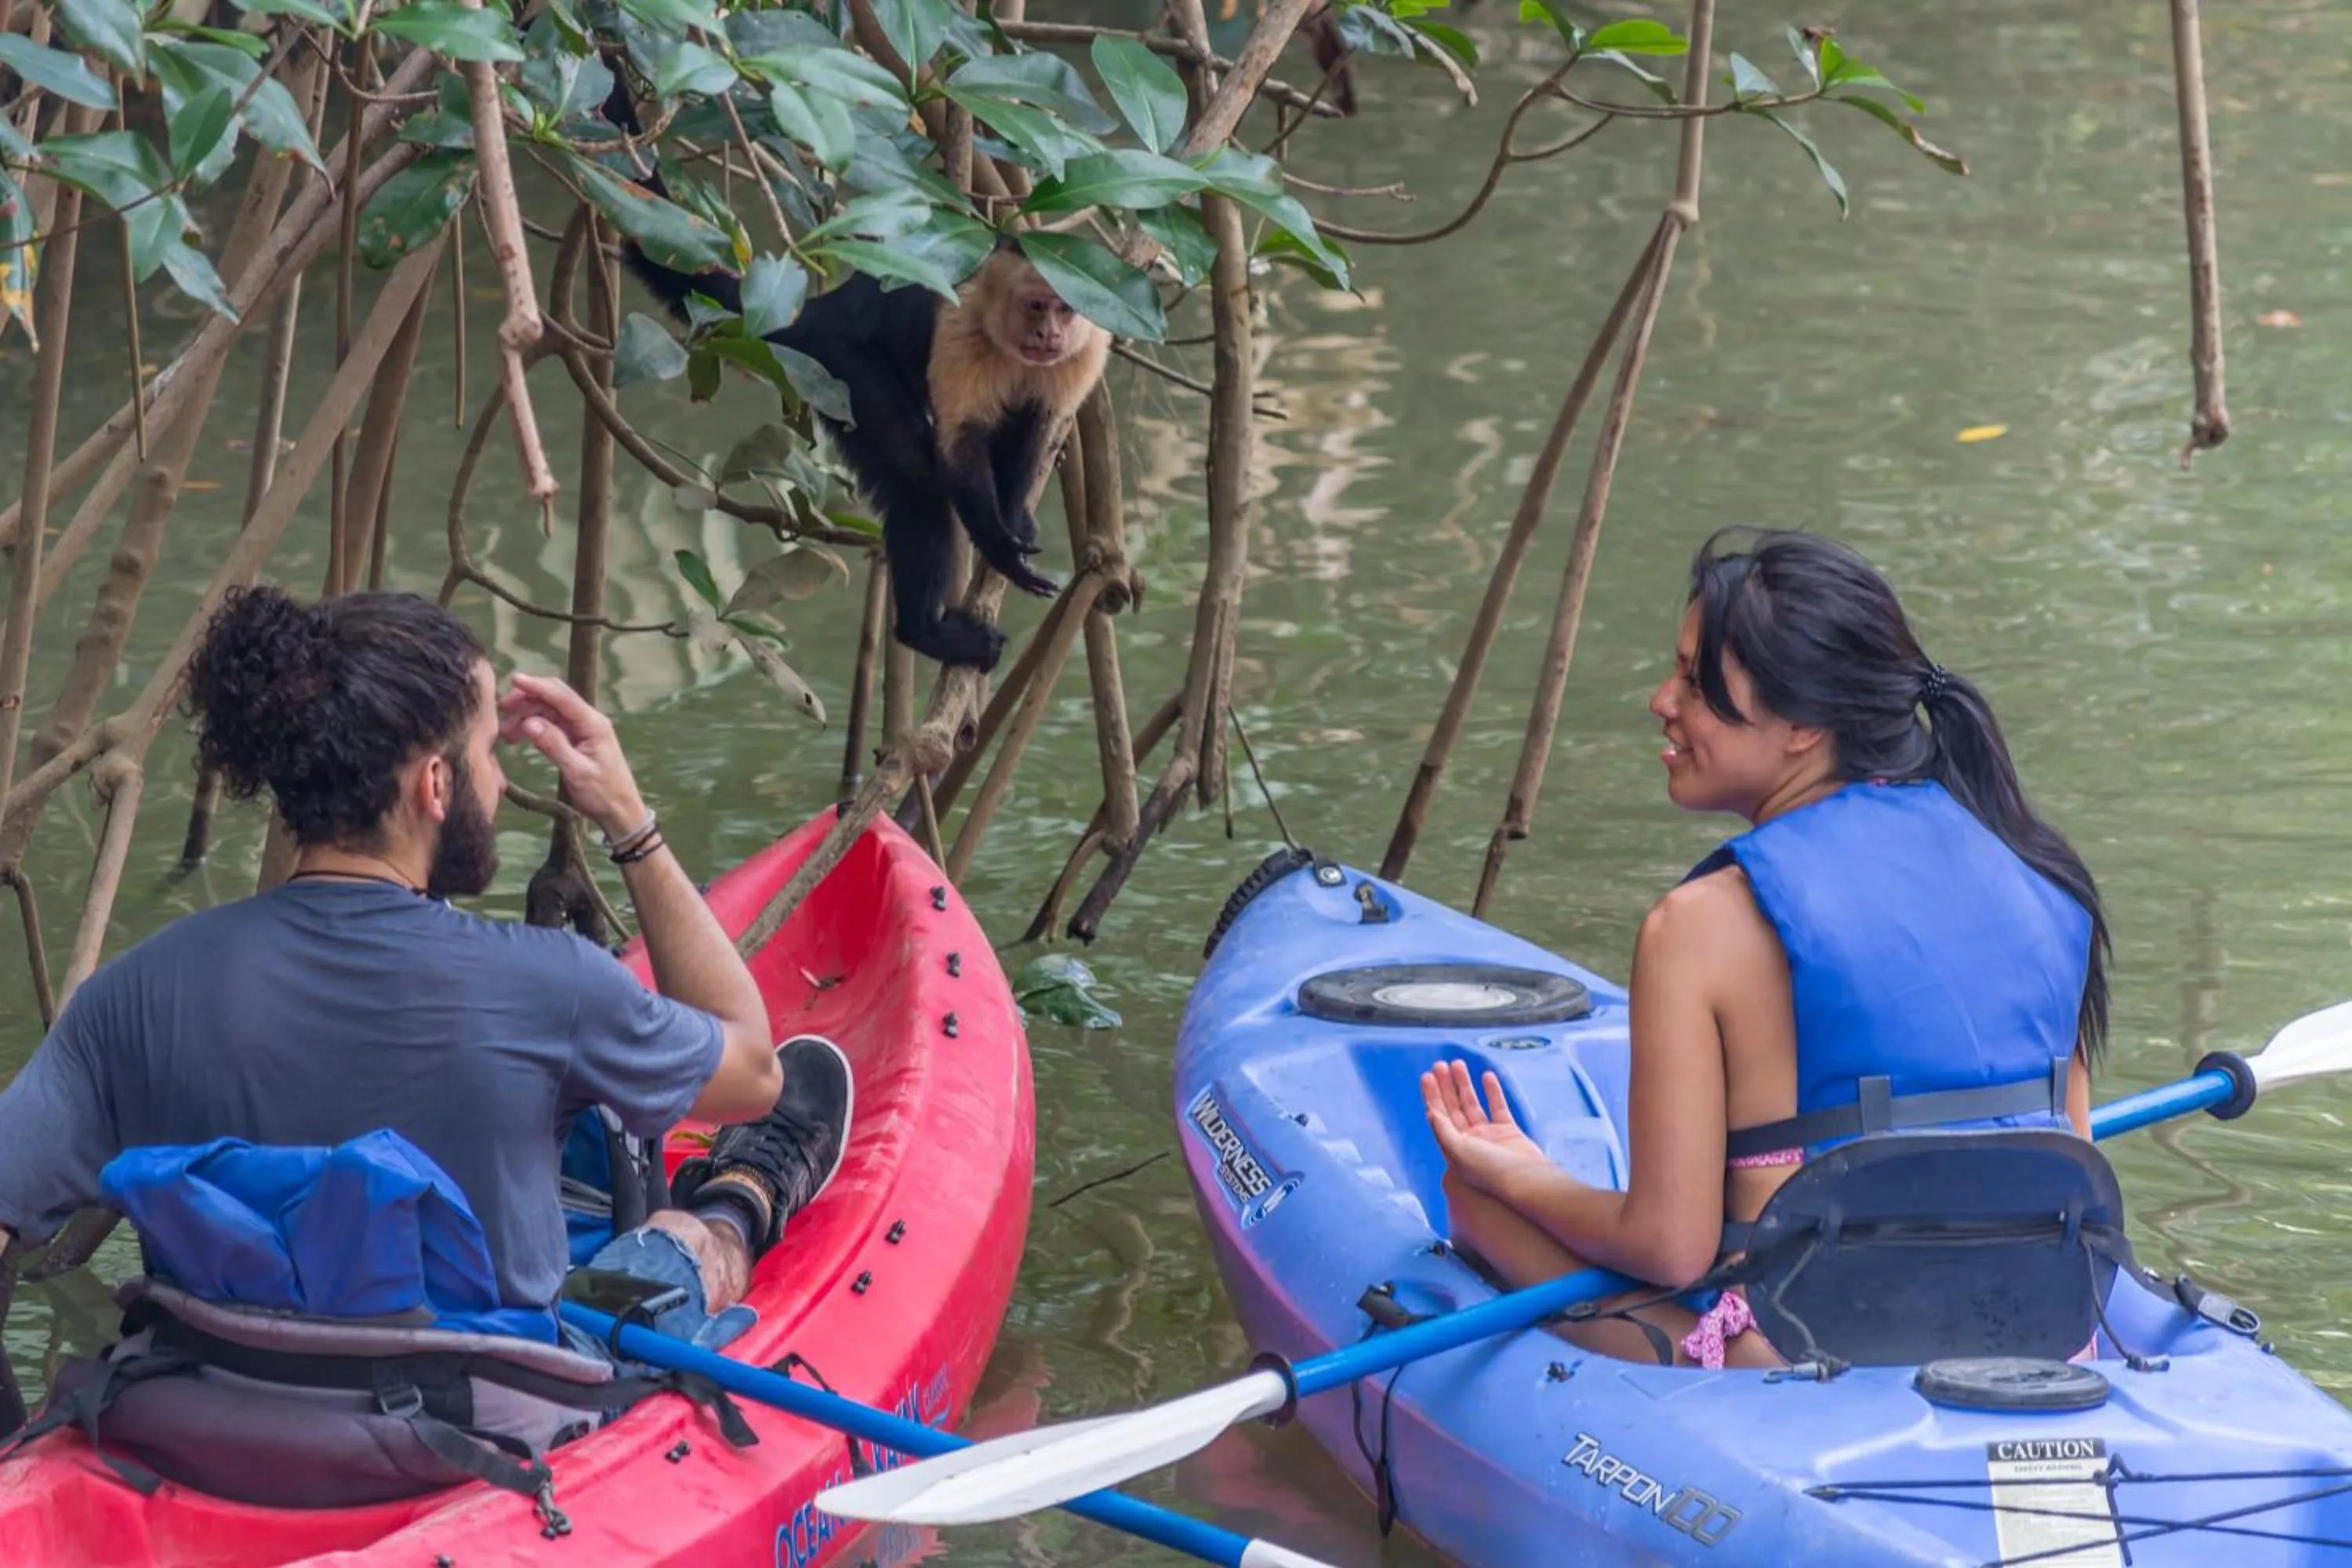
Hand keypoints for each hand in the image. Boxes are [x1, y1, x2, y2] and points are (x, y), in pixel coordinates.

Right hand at [497, 672, 647, 838]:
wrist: (620, 811)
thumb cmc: (603, 793)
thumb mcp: (577, 772)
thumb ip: (554, 746)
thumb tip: (529, 723)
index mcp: (593, 724)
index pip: (562, 697)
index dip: (537, 686)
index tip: (514, 680)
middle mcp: (588, 720)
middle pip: (553, 699)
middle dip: (526, 700)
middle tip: (502, 712)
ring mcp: (581, 728)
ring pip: (548, 711)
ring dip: (526, 716)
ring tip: (506, 734)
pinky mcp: (575, 738)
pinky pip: (550, 724)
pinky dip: (532, 727)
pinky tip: (517, 736)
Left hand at [1422, 1060, 1550, 1195]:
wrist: (1525, 1180)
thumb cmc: (1489, 1170)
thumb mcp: (1459, 1151)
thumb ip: (1443, 1130)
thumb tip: (1430, 1112)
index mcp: (1454, 1148)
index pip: (1439, 1117)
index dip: (1432, 1096)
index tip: (1427, 1076)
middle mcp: (1469, 1141)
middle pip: (1453, 1108)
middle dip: (1445, 1086)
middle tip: (1439, 1064)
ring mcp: (1489, 1136)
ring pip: (1473, 1104)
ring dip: (1464, 1084)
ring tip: (1457, 1063)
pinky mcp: (1508, 1132)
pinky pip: (1498, 1107)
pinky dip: (1492, 1092)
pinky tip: (1486, 1075)